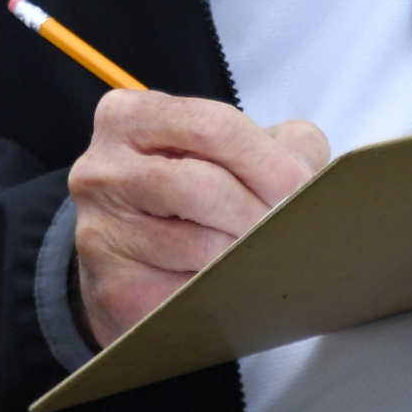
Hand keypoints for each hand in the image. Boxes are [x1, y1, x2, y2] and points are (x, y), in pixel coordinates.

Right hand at [68, 90, 328, 347]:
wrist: (125, 254)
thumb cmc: (187, 187)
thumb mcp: (224, 145)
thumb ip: (278, 142)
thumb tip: (311, 173)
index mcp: (129, 116)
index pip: (213, 126)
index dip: (268, 160)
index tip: (303, 188)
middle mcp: (103, 169)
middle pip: (204, 186)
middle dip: (262, 212)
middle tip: (293, 229)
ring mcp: (100, 231)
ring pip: (199, 246)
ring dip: (246, 256)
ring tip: (268, 255)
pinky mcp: (113, 289)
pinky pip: (187, 295)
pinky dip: (222, 292)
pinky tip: (234, 285)